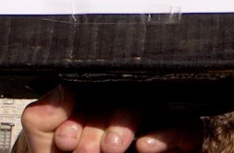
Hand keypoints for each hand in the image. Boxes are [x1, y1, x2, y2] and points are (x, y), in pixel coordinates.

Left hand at [21, 85, 202, 152]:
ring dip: (129, 122)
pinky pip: (188, 129)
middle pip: (125, 93)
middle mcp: (127, 114)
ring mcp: (153, 128)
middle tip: (85, 150)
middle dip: (101, 122)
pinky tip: (144, 146)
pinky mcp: (177, 145)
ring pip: (155, 106)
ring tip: (108, 147)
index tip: (64, 136)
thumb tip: (64, 90)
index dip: (80, 109)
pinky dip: (169, 135)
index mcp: (98, 104)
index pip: (98, 86)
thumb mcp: (48, 145)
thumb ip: (45, 117)